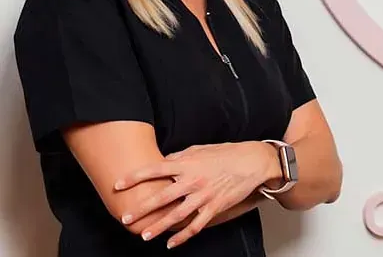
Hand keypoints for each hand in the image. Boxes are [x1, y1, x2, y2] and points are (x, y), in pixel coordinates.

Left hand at [115, 141, 280, 248]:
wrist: (253, 161)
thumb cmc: (226, 153)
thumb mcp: (201, 149)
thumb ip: (180, 156)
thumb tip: (162, 161)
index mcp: (188, 163)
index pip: (156, 169)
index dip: (135, 177)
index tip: (118, 184)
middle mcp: (194, 180)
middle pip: (162, 196)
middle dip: (142, 209)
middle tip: (126, 218)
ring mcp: (205, 195)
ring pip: (177, 215)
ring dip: (159, 226)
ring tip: (144, 235)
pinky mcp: (215, 207)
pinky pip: (196, 225)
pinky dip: (183, 237)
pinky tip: (171, 243)